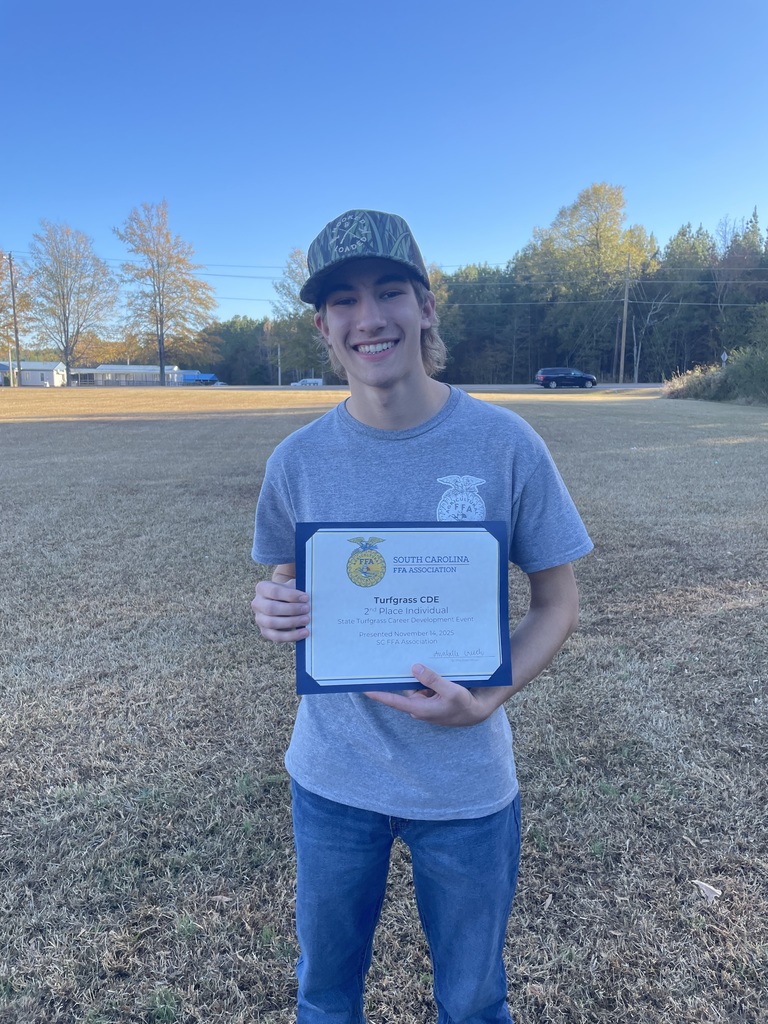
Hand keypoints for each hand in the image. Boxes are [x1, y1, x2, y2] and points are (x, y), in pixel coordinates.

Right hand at [251, 578, 309, 642]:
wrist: (283, 603)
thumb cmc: (289, 593)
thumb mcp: (291, 587)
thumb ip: (297, 589)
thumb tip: (307, 598)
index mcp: (262, 588)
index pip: (274, 591)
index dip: (290, 595)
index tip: (306, 597)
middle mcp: (257, 603)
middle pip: (271, 608)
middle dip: (291, 609)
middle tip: (307, 609)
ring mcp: (259, 619)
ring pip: (272, 623)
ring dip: (291, 622)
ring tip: (306, 620)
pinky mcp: (265, 632)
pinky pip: (276, 636)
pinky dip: (291, 636)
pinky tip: (304, 633)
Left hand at [364, 663, 511, 726]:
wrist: (476, 711)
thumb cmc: (464, 704)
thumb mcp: (451, 690)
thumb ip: (432, 679)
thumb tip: (415, 668)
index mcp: (420, 708)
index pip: (393, 700)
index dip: (378, 693)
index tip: (363, 687)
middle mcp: (418, 706)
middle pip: (403, 688)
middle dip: (398, 675)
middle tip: (387, 659)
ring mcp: (424, 702)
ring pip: (414, 684)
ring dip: (414, 674)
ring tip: (413, 656)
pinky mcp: (431, 697)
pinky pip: (423, 684)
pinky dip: (424, 676)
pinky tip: (428, 665)